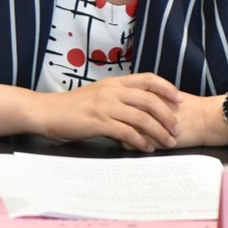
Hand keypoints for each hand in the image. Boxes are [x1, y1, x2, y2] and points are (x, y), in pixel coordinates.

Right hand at [38, 73, 183, 151]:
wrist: (47, 112)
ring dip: (158, 131)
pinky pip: (127, 132)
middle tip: (177, 129)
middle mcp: (113, 91)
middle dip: (167, 115)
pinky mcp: (99, 122)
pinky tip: (147, 148)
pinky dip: (140, 141)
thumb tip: (139, 111)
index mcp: (114, 82)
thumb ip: (118, 98)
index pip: (148, 79)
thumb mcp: (98, 95)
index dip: (166, 88)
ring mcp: (106, 106)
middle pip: (150, 100)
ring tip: (168, 142)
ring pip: (142, 118)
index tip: (179, 99)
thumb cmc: (72, 107)